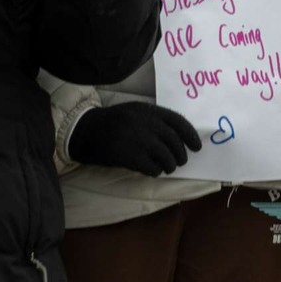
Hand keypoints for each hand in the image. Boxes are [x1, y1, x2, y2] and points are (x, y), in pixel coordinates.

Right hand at [67, 103, 201, 176]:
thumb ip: (153, 120)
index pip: (177, 121)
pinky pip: (151, 167)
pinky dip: (155, 171)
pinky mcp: (128, 155)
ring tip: (166, 168)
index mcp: (147, 110)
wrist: (83, 131)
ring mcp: (136, 138)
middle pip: (174, 142)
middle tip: (180, 162)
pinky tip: (151, 171)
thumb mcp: (133, 113)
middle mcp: (144, 122)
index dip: (190, 135)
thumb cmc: (111, 123)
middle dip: (180, 154)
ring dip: (169, 165)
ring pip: (165, 156)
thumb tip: (178, 138)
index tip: (197, 147)